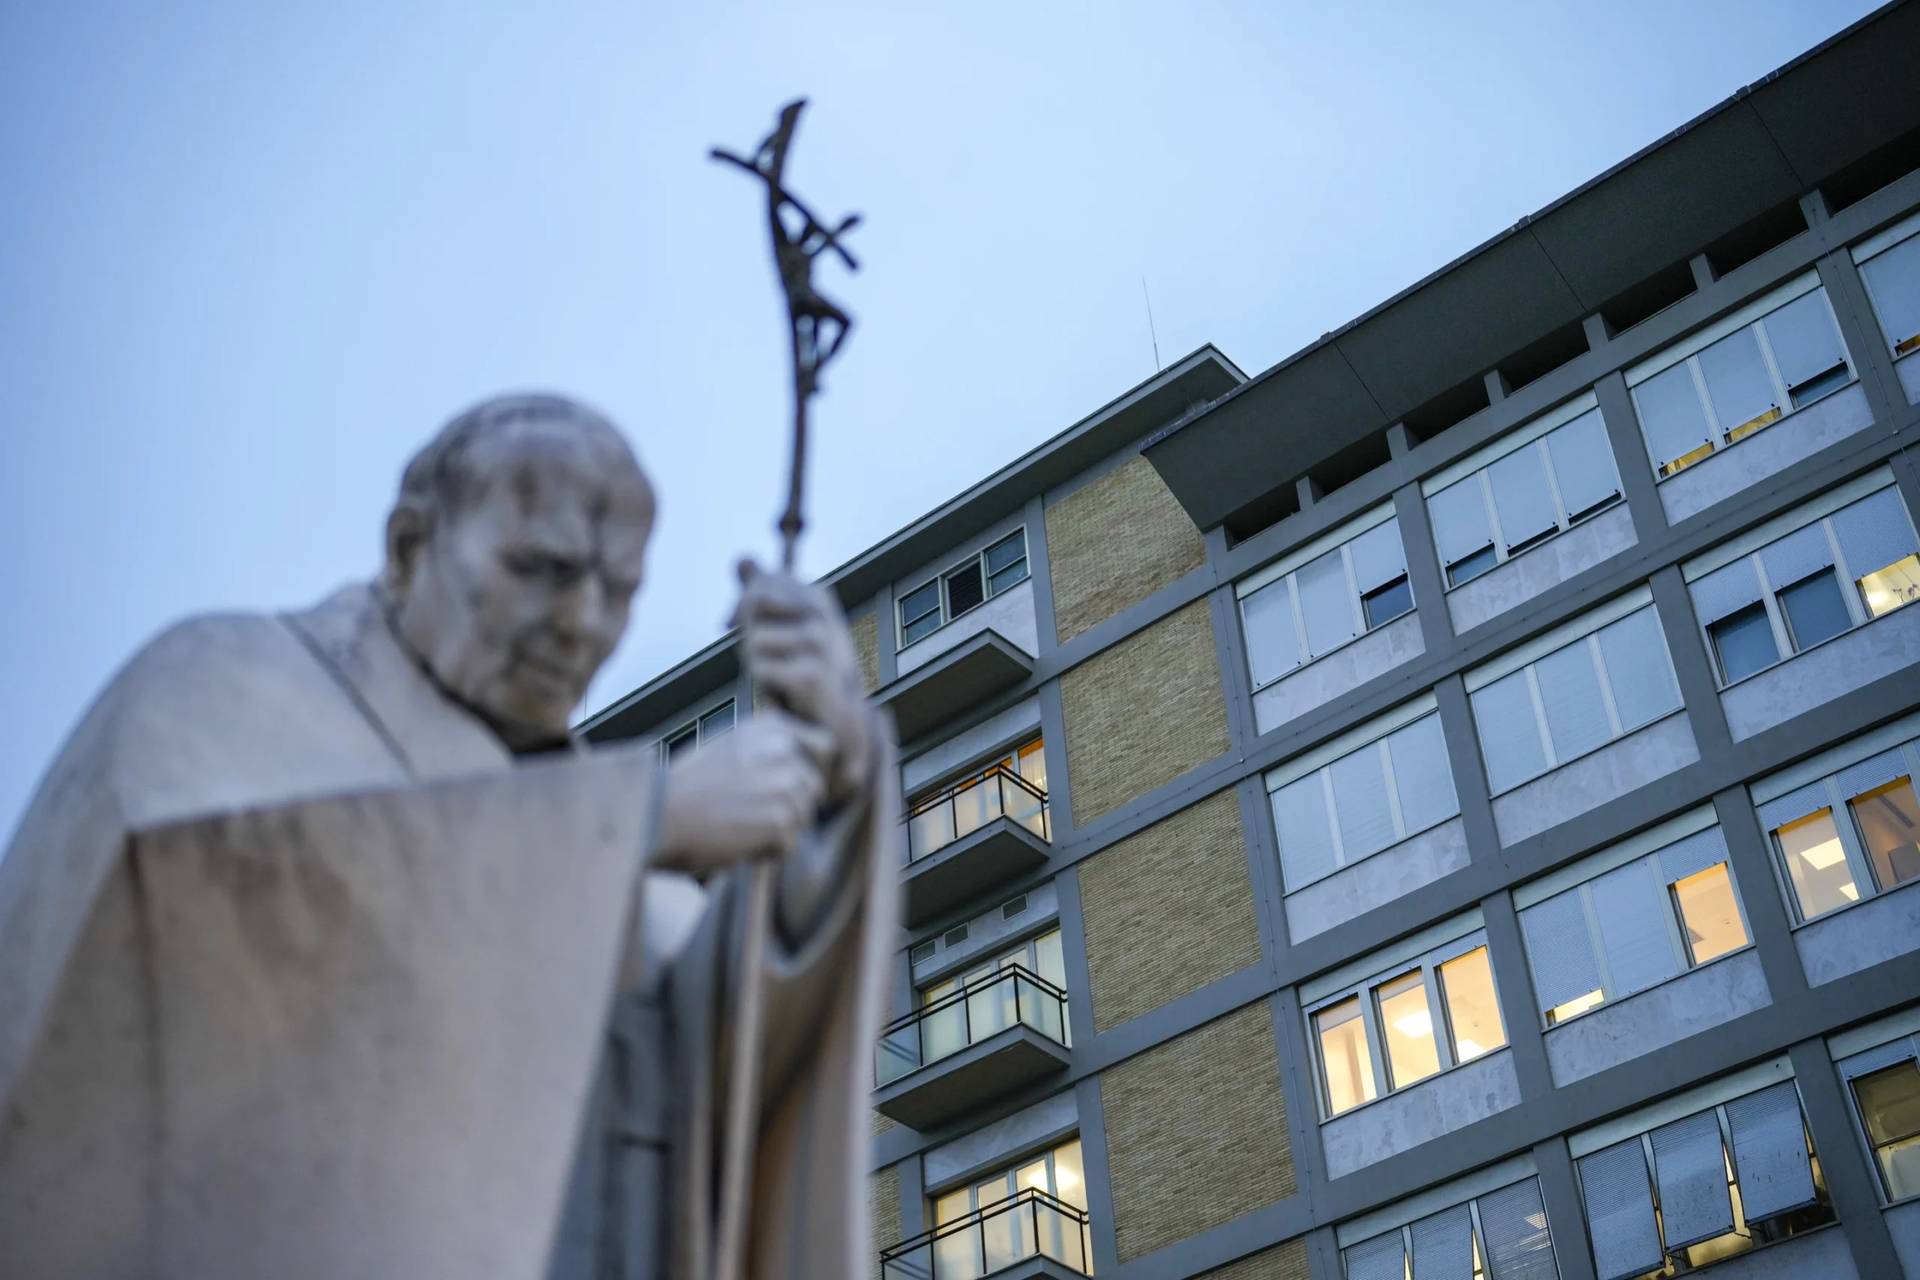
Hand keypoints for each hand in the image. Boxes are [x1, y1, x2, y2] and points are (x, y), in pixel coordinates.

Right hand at [653, 709, 832, 875]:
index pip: (824, 746)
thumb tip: (803, 768)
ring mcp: (786, 784)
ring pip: (804, 817)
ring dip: (778, 829)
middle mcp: (786, 749)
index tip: (789, 786)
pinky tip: (737, 840)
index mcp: (774, 727)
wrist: (659, 813)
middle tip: (753, 814)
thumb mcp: (731, 746)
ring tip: (739, 825)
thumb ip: (769, 749)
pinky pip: (790, 844)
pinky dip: (767, 851)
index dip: (811, 770)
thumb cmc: (687, 786)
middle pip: (816, 787)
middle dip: (793, 805)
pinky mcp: (781, 819)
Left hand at [734, 561, 872, 801]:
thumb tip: (742, 556)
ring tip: (781, 676)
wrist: (839, 718)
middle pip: (752, 609)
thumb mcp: (786, 625)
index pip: (757, 590)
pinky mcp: (810, 673)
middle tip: (774, 659)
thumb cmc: (808, 670)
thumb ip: (763, 589)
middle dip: (750, 637)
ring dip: (756, 663)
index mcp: (816, 597)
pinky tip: (784, 691)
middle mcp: (821, 613)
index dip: (745, 613)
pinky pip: (758, 668)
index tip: (756, 632)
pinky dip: (763, 683)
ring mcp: (818, 641)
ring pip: (753, 641)